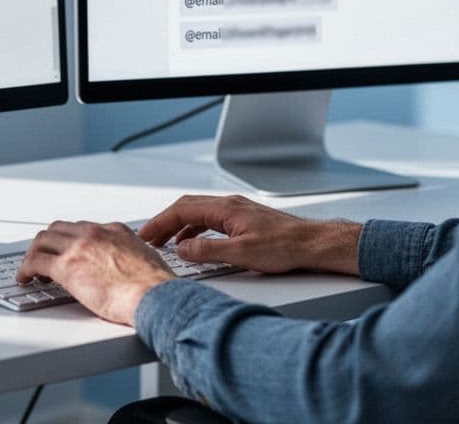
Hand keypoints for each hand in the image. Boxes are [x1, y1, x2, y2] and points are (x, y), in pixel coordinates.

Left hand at [17, 221, 175, 324]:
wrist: (154, 296)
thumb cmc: (155, 286)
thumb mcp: (146, 257)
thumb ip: (130, 254)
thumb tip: (127, 265)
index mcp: (114, 230)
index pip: (82, 228)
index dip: (69, 241)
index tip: (65, 251)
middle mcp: (94, 233)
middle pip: (58, 229)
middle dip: (47, 243)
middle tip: (43, 258)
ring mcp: (78, 247)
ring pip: (42, 241)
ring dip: (33, 254)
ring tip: (31, 270)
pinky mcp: (66, 267)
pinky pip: (35, 262)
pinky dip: (25, 268)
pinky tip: (24, 278)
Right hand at [139, 194, 361, 275]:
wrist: (312, 243)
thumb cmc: (284, 246)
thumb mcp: (240, 254)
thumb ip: (207, 251)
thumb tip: (182, 249)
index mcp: (225, 209)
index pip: (182, 210)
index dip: (160, 223)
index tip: (145, 235)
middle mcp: (229, 204)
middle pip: (186, 207)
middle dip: (164, 222)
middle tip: (149, 238)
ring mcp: (237, 210)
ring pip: (198, 212)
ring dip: (178, 226)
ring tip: (165, 243)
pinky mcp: (243, 219)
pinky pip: (210, 219)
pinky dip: (194, 228)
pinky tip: (194, 243)